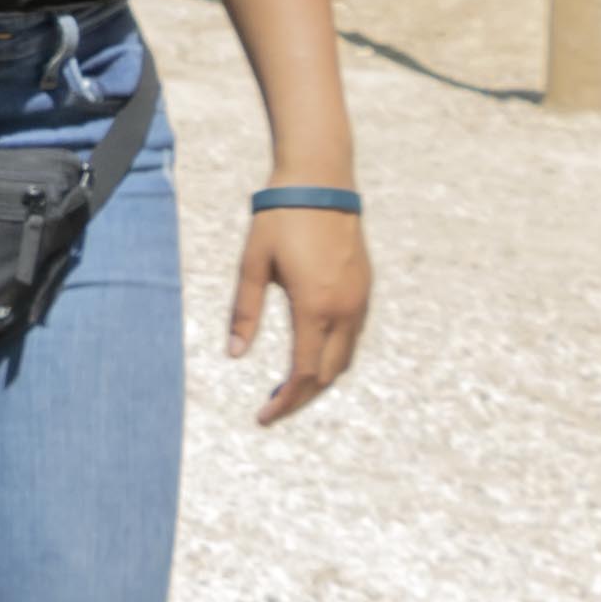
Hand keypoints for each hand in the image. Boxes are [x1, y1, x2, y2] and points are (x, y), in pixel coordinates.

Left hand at [231, 205, 370, 423]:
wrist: (320, 182)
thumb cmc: (279, 220)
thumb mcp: (252, 265)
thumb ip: (244, 312)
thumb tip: (235, 356)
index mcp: (316, 308)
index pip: (305, 374)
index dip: (284, 403)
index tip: (262, 419)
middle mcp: (346, 310)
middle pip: (329, 375)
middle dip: (301, 398)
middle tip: (271, 409)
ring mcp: (360, 301)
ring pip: (345, 359)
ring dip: (319, 379)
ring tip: (287, 388)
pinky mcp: (365, 290)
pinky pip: (353, 338)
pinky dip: (333, 357)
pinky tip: (310, 356)